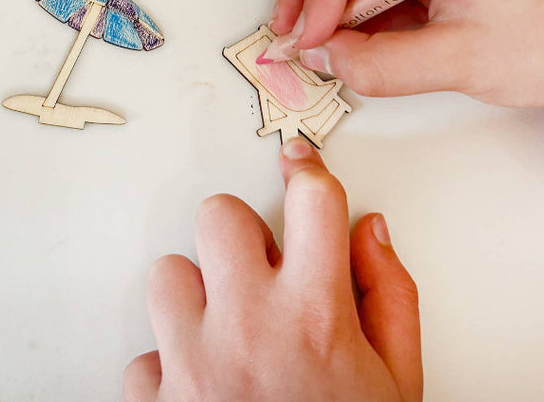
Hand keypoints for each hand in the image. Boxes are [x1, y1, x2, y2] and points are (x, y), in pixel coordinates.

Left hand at [123, 138, 421, 401]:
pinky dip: (170, 367)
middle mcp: (248, 327)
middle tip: (262, 272)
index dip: (309, 172)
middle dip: (243, 236)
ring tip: (226, 331)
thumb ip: (392, 296)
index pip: (311, 201)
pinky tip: (204, 388)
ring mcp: (193, 363)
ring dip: (196, 296)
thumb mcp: (399, 384)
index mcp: (316, 316)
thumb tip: (371, 233)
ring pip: (167, 273)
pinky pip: (144, 355)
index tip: (301, 164)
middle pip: (220, 216)